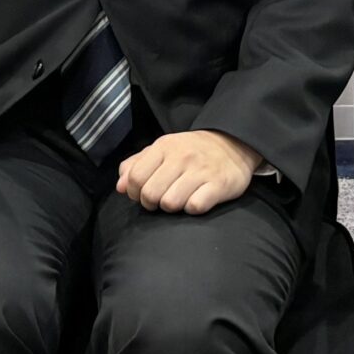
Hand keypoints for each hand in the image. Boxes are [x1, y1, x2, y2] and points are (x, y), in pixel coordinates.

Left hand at [117, 129, 260, 213]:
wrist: (232, 144)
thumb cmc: (190, 151)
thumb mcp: (162, 149)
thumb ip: (137, 164)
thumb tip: (120, 187)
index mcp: (163, 146)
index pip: (136, 177)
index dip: (134, 192)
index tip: (141, 195)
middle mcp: (181, 157)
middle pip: (150, 194)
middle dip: (151, 203)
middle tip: (160, 200)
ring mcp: (201, 171)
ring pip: (170, 203)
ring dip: (171, 208)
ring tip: (178, 200)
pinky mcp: (219, 185)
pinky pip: (195, 207)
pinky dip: (192, 209)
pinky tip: (195, 201)